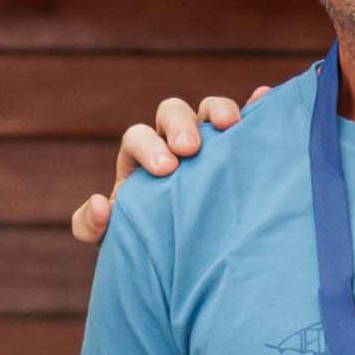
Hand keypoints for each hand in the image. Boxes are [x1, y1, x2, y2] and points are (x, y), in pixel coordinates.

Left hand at [65, 93, 243, 244]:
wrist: (182, 257)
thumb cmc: (146, 242)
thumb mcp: (115, 239)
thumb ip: (90, 225)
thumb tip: (100, 204)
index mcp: (140, 156)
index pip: (138, 137)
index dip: (148, 146)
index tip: (164, 170)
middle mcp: (172, 141)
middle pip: (172, 113)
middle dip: (180, 126)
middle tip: (189, 149)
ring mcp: (208, 140)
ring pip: (208, 109)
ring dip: (219, 111)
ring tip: (231, 126)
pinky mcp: (237, 147)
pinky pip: (247, 118)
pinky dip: (254, 106)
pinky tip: (264, 97)